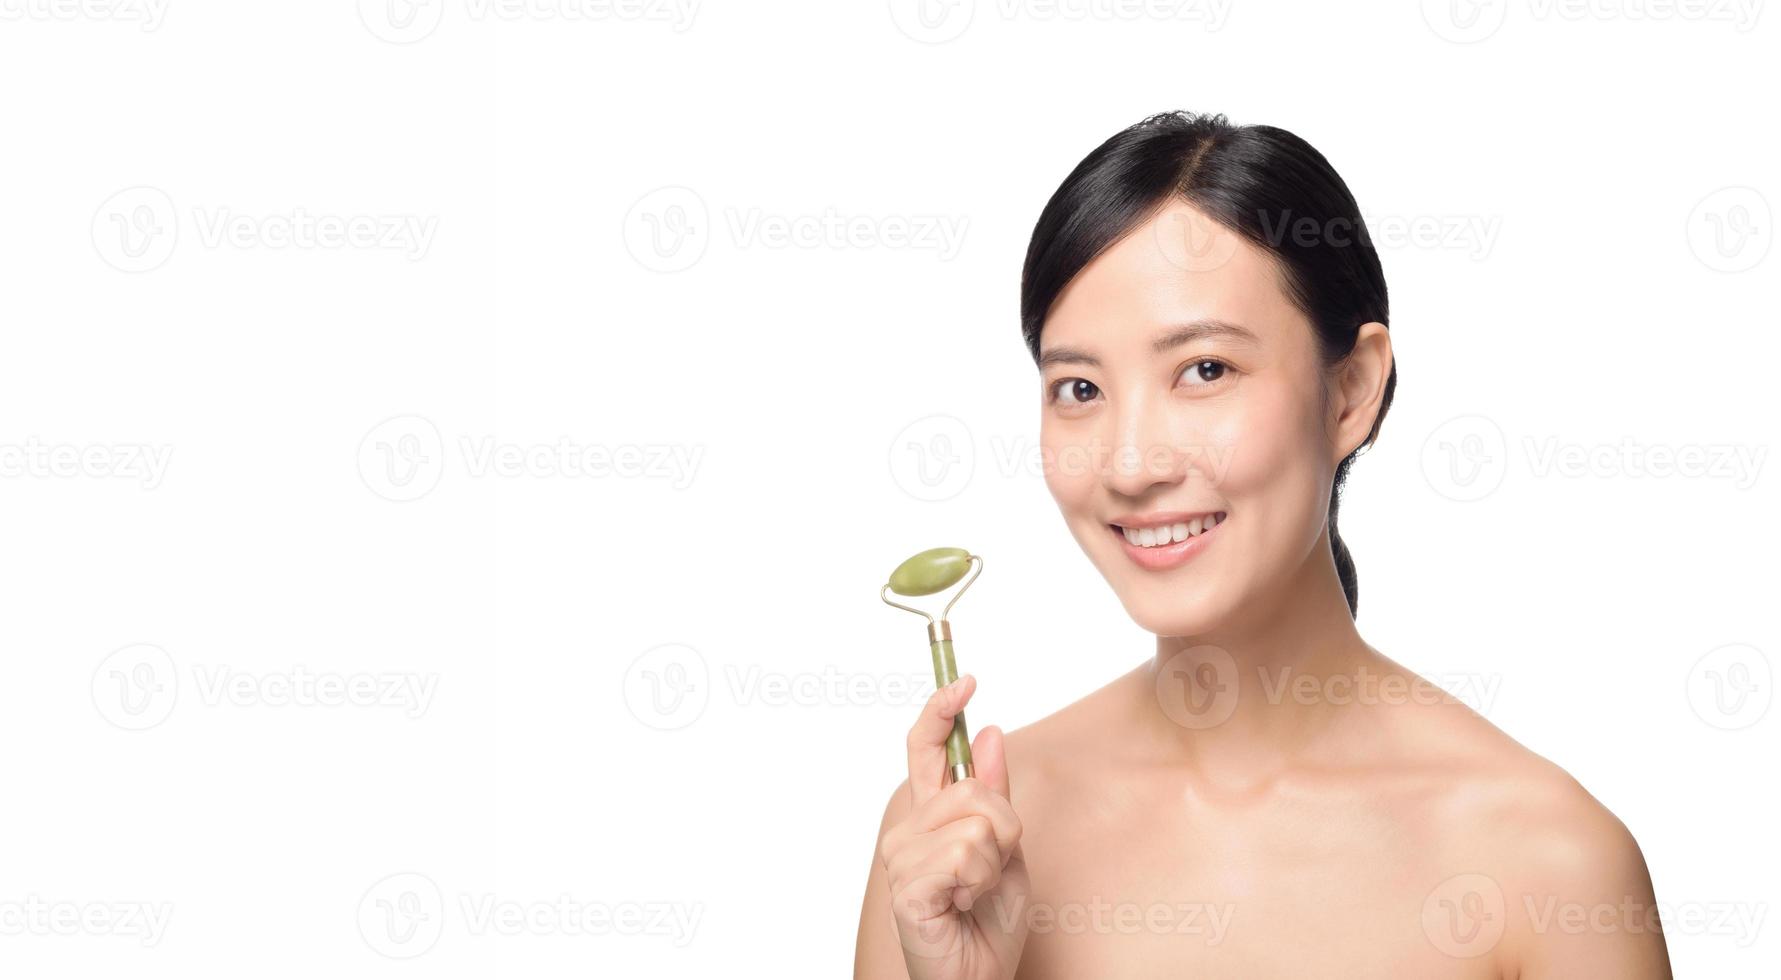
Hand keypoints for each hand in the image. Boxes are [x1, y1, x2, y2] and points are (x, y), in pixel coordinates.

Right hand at [876, 675, 1030, 979]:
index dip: (941, 711)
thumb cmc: (988, 924)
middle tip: (992, 872)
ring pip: (976, 823)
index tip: (965, 680)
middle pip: (974, 789)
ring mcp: (902, 857)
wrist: (978, 979)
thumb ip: (995, 795)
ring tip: (976, 894)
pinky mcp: (907, 884)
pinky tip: (964, 907)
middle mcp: (909, 830)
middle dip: (1005, 829)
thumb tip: (991, 732)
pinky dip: (981, 884)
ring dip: (995, 864)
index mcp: (931, 817)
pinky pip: (965, 855)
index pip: (927, 749)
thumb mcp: (1006, 850)